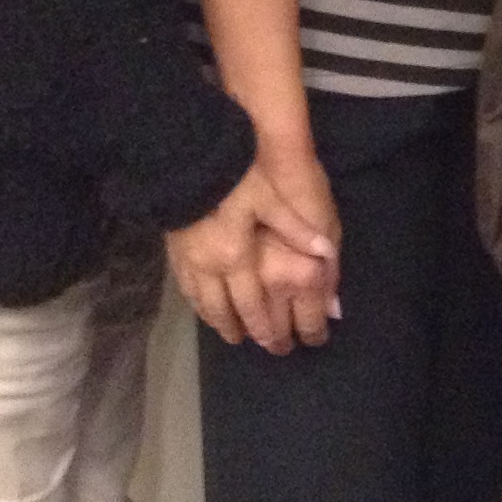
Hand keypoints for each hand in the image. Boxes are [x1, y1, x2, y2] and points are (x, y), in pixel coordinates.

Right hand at [168, 157, 338, 353]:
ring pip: (202, 302)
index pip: (253, 304)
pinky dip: (196, 302)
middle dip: (242, 330)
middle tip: (254, 346)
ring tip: (229, 333)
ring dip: (216, 320)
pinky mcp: (174, 247)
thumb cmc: (239, 174)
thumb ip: (300, 231)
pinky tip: (200, 305)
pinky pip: (185, 286)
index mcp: (237, 258)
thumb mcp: (275, 199)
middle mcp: (209, 266)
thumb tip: (328, 257)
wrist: (188, 156)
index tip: (277, 345)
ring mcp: (188, 259)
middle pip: (225, 309)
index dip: (266, 328)